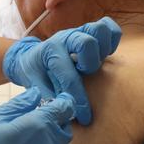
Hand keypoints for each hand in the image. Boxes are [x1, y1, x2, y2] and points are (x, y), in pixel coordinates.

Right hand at [0, 88, 75, 143]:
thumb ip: (18, 105)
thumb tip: (36, 95)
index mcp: (38, 127)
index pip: (64, 109)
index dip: (62, 102)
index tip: (56, 100)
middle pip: (65, 130)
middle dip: (57, 121)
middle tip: (38, 118)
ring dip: (54, 141)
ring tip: (34, 138)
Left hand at [1, 18, 122, 124]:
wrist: (31, 55)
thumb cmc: (35, 73)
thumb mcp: (35, 86)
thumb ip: (48, 99)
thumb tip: (64, 113)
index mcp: (50, 51)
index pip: (69, 76)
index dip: (80, 100)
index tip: (85, 117)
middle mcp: (65, 37)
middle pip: (87, 42)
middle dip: (90, 64)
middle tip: (85, 74)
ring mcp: (78, 31)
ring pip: (100, 29)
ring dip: (102, 49)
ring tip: (96, 62)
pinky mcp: (89, 30)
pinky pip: (109, 26)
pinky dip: (112, 39)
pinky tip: (104, 54)